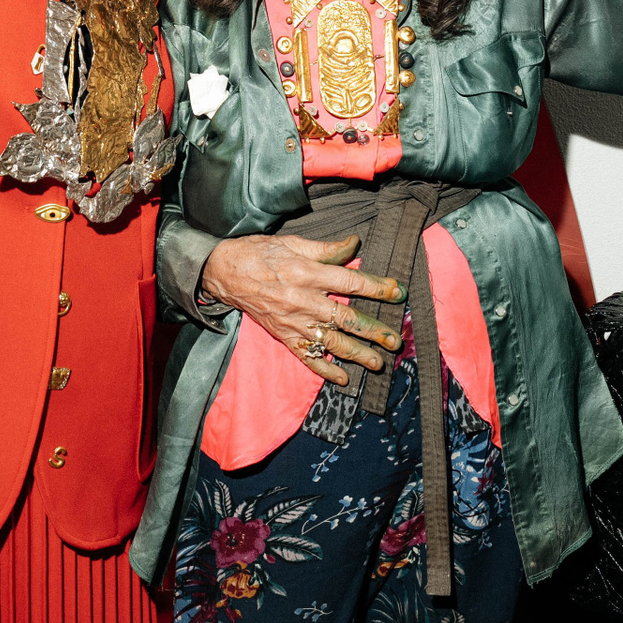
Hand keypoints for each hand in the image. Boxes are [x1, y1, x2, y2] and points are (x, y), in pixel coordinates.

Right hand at [200, 233, 406, 385]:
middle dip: (373, 330)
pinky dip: (325, 369)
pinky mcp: (284, 336)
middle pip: (346, 318)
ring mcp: (294, 322)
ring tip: (378, 363)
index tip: (398, 292)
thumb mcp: (293, 243)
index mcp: (308, 273)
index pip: (351, 282)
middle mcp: (303, 300)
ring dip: (357, 354)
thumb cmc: (259, 254)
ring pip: (331, 341)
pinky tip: (342, 378)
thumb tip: (354, 244)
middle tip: (395, 340)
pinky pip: (307, 357)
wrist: (224, 272)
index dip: (378, 288)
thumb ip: (326, 249)